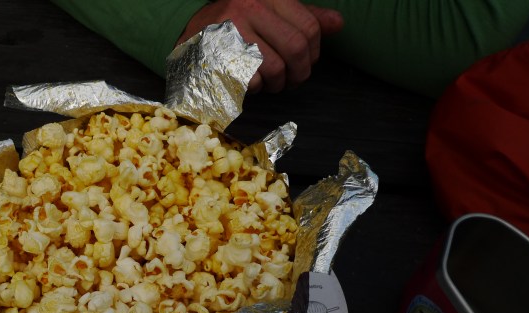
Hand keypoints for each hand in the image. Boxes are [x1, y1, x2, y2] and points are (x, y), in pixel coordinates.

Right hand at [178, 0, 343, 92]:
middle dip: (299, 73)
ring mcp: (233, 28)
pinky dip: (256, 88)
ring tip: (270, 83)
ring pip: (275, 67)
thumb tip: (338, 24)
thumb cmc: (237, 24)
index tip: (306, 63)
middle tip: (293, 81)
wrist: (190, 32)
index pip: (309, 27)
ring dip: (277, 83)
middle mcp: (250, 6)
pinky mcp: (218, 52)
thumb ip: (303, 18)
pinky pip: (251, 79)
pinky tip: (251, 82)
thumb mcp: (270, 12)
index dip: (314, 53)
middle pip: (295, 48)